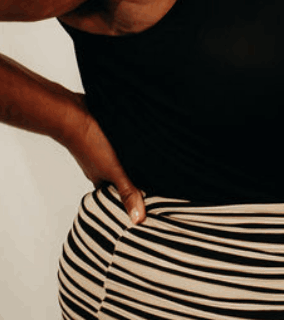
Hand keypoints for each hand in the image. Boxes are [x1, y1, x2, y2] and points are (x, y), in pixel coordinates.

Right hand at [65, 94, 145, 223]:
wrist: (73, 114)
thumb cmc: (90, 144)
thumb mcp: (114, 171)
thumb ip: (128, 192)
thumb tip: (139, 220)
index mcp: (100, 181)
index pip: (118, 197)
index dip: (132, 201)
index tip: (151, 205)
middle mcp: (100, 169)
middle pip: (121, 180)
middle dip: (137, 182)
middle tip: (160, 185)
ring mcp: (102, 153)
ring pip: (123, 163)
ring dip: (135, 164)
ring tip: (157, 165)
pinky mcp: (106, 138)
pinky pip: (122, 147)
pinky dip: (131, 149)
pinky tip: (143, 144)